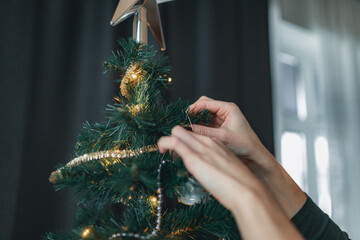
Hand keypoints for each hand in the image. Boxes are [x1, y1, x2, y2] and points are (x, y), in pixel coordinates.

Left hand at [157, 126, 303, 239]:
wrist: (247, 191)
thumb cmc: (240, 186)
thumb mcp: (227, 170)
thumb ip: (216, 166)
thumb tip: (209, 173)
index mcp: (217, 143)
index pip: (195, 134)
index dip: (186, 141)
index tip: (181, 152)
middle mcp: (208, 142)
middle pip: (184, 129)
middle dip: (174, 138)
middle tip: (171, 153)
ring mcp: (201, 148)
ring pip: (177, 131)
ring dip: (168, 141)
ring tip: (165, 152)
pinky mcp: (193, 157)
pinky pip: (173, 142)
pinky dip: (163, 143)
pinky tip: (161, 150)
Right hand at [189, 96, 305, 217]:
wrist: (255, 156)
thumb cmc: (244, 145)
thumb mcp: (222, 137)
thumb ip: (203, 131)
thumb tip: (187, 128)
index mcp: (228, 108)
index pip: (206, 102)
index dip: (193, 108)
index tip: (183, 115)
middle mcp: (224, 111)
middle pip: (203, 106)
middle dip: (193, 113)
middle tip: (183, 121)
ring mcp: (222, 119)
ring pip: (203, 115)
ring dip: (195, 120)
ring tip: (186, 128)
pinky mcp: (219, 127)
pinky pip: (205, 123)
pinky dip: (198, 127)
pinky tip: (192, 133)